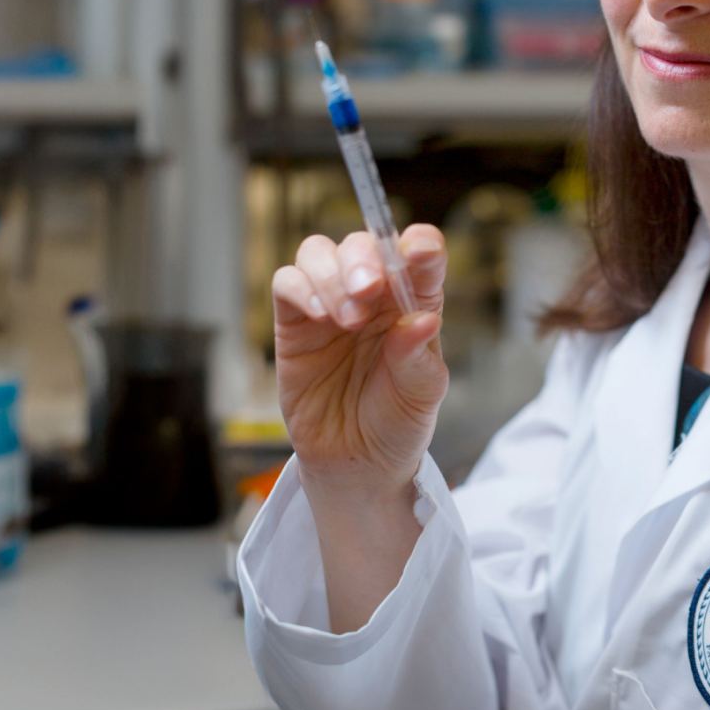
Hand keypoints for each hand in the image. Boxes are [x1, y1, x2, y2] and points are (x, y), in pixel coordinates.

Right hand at [270, 224, 446, 497]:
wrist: (355, 464)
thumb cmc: (396, 422)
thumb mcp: (420, 395)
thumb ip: (417, 356)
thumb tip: (422, 319)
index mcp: (413, 301)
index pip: (420, 255)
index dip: (421, 244)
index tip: (420, 253)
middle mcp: (372, 295)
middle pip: (363, 244)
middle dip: (364, 259)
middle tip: (368, 290)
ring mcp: (330, 304)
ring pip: (319, 253)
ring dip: (331, 275)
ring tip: (347, 319)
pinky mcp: (294, 323)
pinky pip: (286, 284)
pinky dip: (300, 288)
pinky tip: (318, 315)